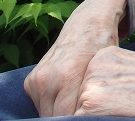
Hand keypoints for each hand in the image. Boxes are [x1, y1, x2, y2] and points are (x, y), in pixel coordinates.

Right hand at [24, 0, 126, 116]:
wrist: (88, 22)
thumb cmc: (102, 46)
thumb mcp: (103, 72)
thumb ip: (92, 98)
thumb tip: (87, 115)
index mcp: (67, 77)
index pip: (66, 118)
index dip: (78, 119)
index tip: (88, 115)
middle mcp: (46, 79)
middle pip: (54, 118)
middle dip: (69, 118)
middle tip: (83, 111)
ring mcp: (36, 79)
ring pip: (46, 113)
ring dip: (59, 112)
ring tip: (76, 101)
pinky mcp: (30, 80)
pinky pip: (40, 103)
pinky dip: (52, 104)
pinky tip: (66, 93)